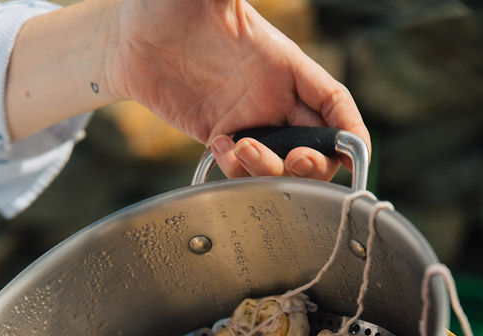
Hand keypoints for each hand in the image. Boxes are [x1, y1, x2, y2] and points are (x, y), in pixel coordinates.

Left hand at [108, 0, 369, 179]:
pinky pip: (240, 169)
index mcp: (283, 63)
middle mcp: (271, 97)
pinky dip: (235, 171)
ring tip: (240, 150)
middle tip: (293, 161)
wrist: (126, 36)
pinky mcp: (219, 137)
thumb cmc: (166, 4)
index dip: (350, 129)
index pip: (333, 102)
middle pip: (316, 145)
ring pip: (280, 165)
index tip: (356, 154)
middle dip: (315, 164)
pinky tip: (216, 148)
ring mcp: (246, 120)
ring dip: (271, 172)